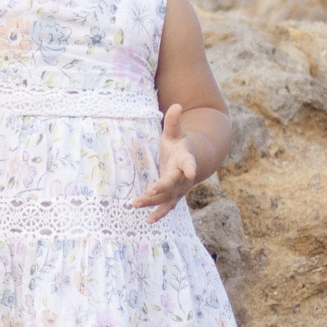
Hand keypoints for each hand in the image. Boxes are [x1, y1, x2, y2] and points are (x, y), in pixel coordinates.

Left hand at [131, 104, 201, 223]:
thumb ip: (174, 122)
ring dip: (153, 202)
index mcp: (185, 159)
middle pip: (173, 183)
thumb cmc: (178, 145)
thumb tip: (176, 105)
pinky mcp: (173, 197)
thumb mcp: (175, 132)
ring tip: (136, 203)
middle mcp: (183, 177)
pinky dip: (158, 214)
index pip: (188, 162)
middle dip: (162, 187)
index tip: (190, 170)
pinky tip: (148, 221)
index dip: (190, 166)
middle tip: (150, 191)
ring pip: (167, 197)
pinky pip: (166, 207)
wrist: (188, 162)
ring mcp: (179, 189)